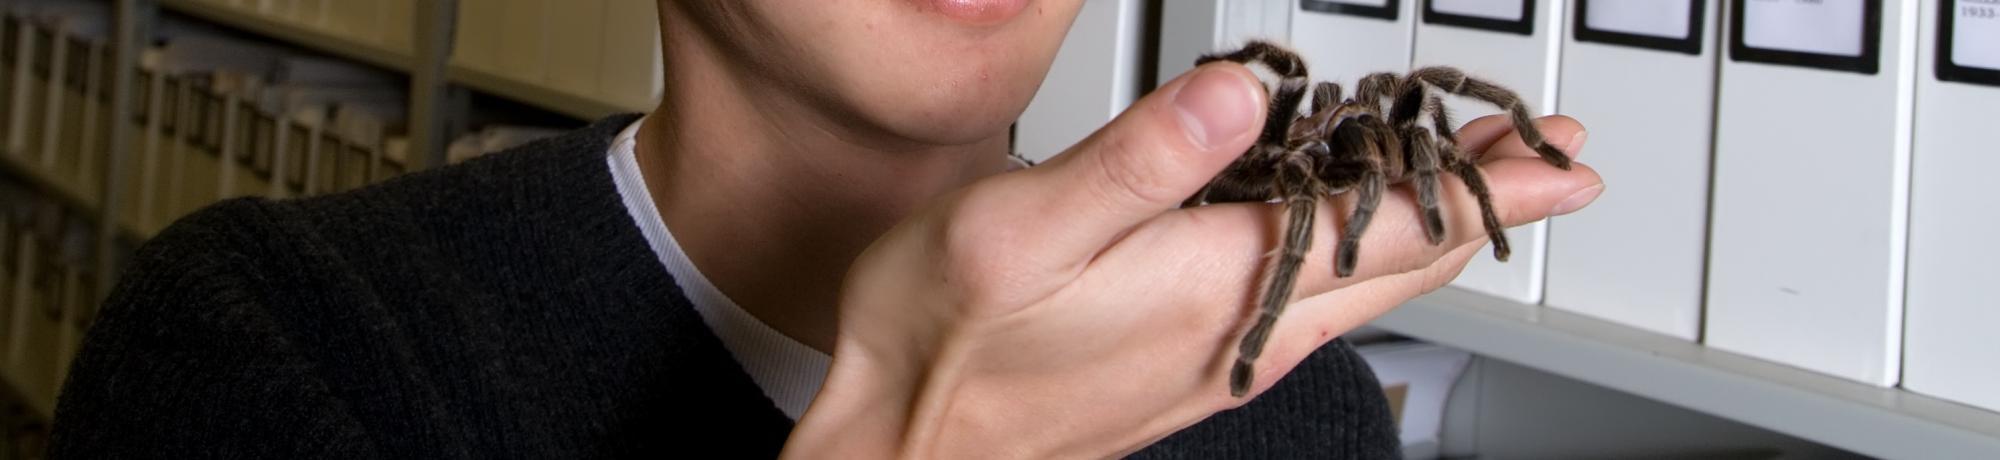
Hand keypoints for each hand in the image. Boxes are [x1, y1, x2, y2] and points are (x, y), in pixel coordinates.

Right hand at [784, 63, 1601, 457]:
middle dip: (1481, 201)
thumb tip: (1239, 98)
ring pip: (1362, 288)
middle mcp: (1237, 330)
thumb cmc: (944, 344)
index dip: (1488, 184)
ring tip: (1468, 178)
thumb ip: (1140, 158)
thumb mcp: (1021, 227)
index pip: (1391, 228)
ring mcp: (1220, 355)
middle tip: (1545, 155)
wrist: (901, 447)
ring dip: (1426, 228)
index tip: (1564, 158)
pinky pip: (1310, 304)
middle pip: (1400, 263)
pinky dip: (1357, 255)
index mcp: (1212, 284)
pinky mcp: (1191, 366)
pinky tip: (1339, 230)